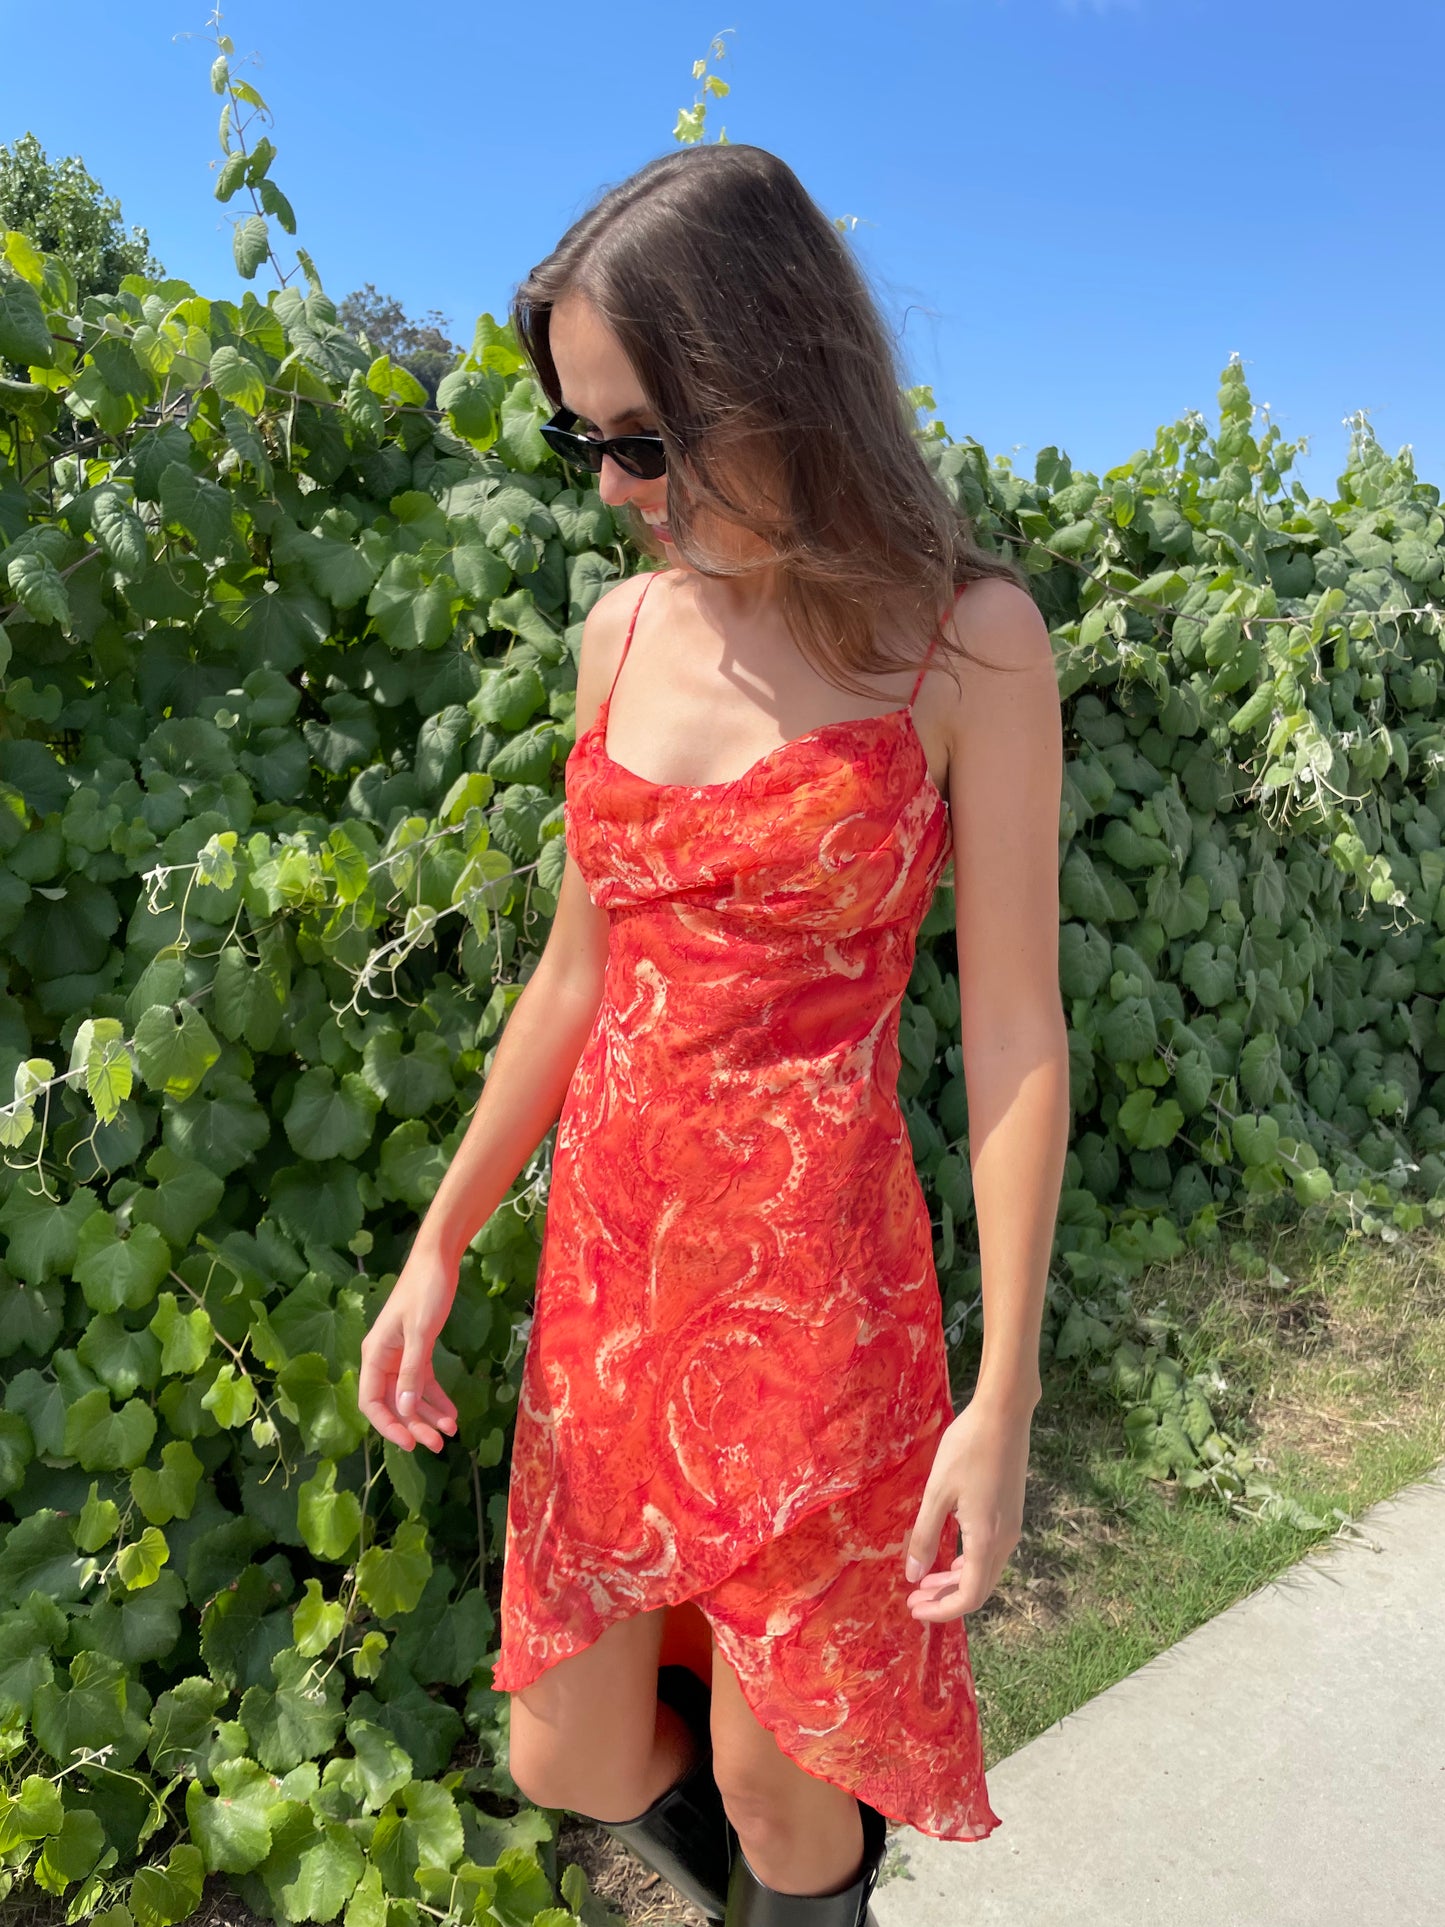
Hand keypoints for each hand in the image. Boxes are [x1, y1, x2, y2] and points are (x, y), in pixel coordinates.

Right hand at [358, 1238, 460, 1454]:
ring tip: (450, 1432)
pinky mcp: (418, 1349)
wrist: (438, 1260)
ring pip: (409, 1395)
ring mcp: (400, 1356)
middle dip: (413, 1425)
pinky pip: (423, 1382)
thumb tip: (403, 1409)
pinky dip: (436, 1398)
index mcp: (374, 1355)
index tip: (410, 1442)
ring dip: (427, 1415)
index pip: (370, 1402)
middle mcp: (383, 1359)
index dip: (388, 1426)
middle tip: (437, 1444)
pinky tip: (452, 1413)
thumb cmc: (425, 1291)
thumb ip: (411, 1372)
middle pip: (393, 1403)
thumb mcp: (420, 1333)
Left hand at [901, 1390, 1034, 1620]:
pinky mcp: (1011, 1514)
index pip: (969, 1596)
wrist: (1004, 1415)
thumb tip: (913, 1576)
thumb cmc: (966, 1449)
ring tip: (924, 1580)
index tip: (914, 1609)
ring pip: (985, 1572)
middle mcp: (1005, 1540)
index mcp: (985, 1539)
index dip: (941, 1610)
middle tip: (914, 1598)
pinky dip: (968, 1564)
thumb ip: (924, 1535)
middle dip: (946, 1600)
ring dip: (956, 1582)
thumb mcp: (937, 1492)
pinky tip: (948, 1556)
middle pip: (978, 1589)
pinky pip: (991, 1554)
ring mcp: (1011, 1527)